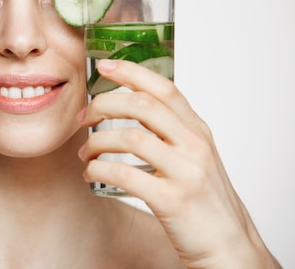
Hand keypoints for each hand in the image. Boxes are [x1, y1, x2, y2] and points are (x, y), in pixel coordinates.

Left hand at [77, 59, 279, 268]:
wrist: (227, 244)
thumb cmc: (204, 199)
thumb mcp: (195, 155)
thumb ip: (170, 130)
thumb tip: (130, 105)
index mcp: (197, 130)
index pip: (164, 89)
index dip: (131, 73)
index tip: (104, 66)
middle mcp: (194, 145)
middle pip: (142, 106)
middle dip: (104, 105)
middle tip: (83, 117)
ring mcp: (185, 171)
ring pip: (130, 138)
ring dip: (97, 142)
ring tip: (86, 153)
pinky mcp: (172, 199)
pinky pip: (124, 175)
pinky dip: (99, 170)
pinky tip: (92, 173)